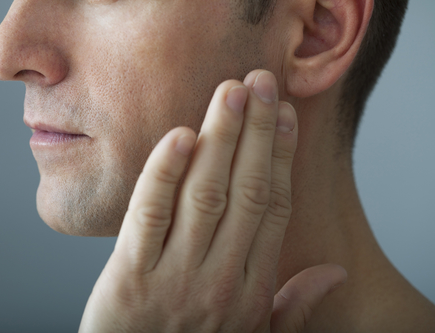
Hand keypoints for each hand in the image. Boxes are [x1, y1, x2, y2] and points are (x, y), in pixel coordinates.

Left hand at [79, 70, 346, 332]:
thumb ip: (292, 305)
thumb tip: (335, 273)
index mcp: (252, 288)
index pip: (272, 207)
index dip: (279, 156)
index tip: (283, 115)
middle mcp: (220, 278)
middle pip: (244, 190)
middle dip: (256, 131)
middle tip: (261, 82)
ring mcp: (175, 276)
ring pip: (204, 194)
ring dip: (220, 138)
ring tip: (230, 93)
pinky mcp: (129, 277)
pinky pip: (150, 214)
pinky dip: (165, 172)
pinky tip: (180, 136)